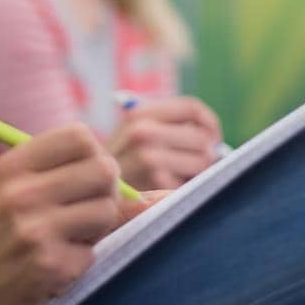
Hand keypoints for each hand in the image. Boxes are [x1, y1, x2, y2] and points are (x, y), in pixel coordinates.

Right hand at [0, 123, 122, 304]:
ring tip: (66, 241)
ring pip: (106, 212)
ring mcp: (34, 229)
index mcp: (11, 165)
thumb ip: (63, 177)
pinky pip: (92, 254)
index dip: (94, 156)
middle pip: (104, 170)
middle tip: (86, 211)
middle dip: (106, 192)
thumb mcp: (10, 194)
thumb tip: (153, 194)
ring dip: (95, 231)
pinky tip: (51, 268)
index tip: (84, 178)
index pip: (80, 136)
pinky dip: (78, 263)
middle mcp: (21, 191)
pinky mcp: (48, 266)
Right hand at [107, 96, 221, 190]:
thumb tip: (216, 138)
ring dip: (203, 173)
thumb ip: (167, 127)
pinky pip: (194, 184)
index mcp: (138, 114)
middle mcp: (142, 132)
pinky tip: (174, 196)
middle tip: (202, 166)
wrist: (88, 197)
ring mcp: (148, 158)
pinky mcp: (156, 185)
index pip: (192, 108)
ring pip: (203, 160)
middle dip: (209, 151)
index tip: (212, 138)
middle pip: (202, 136)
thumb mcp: (133, 138)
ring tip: (186, 181)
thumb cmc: (122, 169)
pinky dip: (191, 190)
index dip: (209, 123)